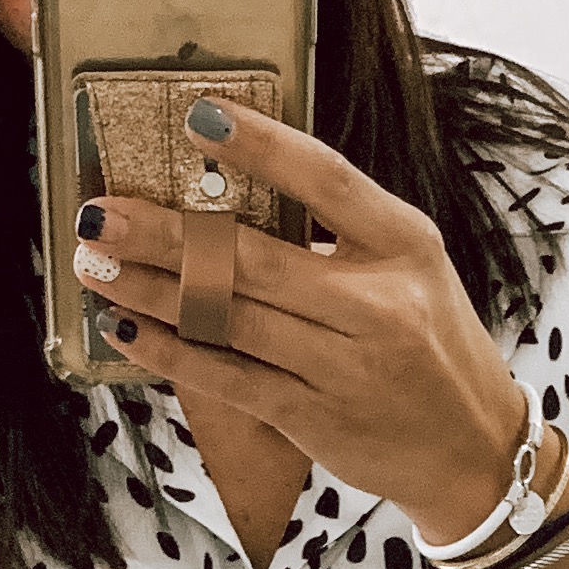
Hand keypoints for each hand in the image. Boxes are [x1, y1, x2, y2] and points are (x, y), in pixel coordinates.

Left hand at [73, 100, 530, 541]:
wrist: (472, 451)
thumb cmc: (431, 348)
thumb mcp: (412, 270)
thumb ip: (342, 232)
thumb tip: (235, 189)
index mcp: (406, 245)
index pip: (326, 179)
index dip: (259, 146)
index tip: (196, 117)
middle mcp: (378, 304)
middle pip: (253, 258)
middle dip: (164, 233)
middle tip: (100, 210)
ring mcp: (344, 366)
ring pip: (228, 318)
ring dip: (151, 289)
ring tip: (96, 264)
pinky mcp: (315, 417)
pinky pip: (227, 377)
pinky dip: (170, 351)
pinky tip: (127, 327)